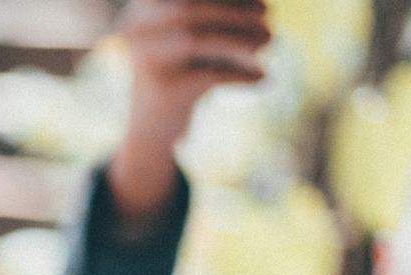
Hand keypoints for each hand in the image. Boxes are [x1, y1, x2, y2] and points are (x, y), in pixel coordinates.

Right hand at [109, 0, 269, 226]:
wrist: (153, 126)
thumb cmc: (183, 71)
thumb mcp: (197, 36)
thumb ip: (219, 18)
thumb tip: (262, 6)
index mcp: (144, 10)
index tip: (260, 3)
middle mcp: (139, 31)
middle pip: (189, 9)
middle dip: (234, 11)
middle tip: (268, 16)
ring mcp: (146, 61)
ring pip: (196, 40)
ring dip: (240, 38)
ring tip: (270, 40)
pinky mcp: (162, 91)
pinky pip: (209, 75)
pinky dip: (240, 74)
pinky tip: (262, 77)